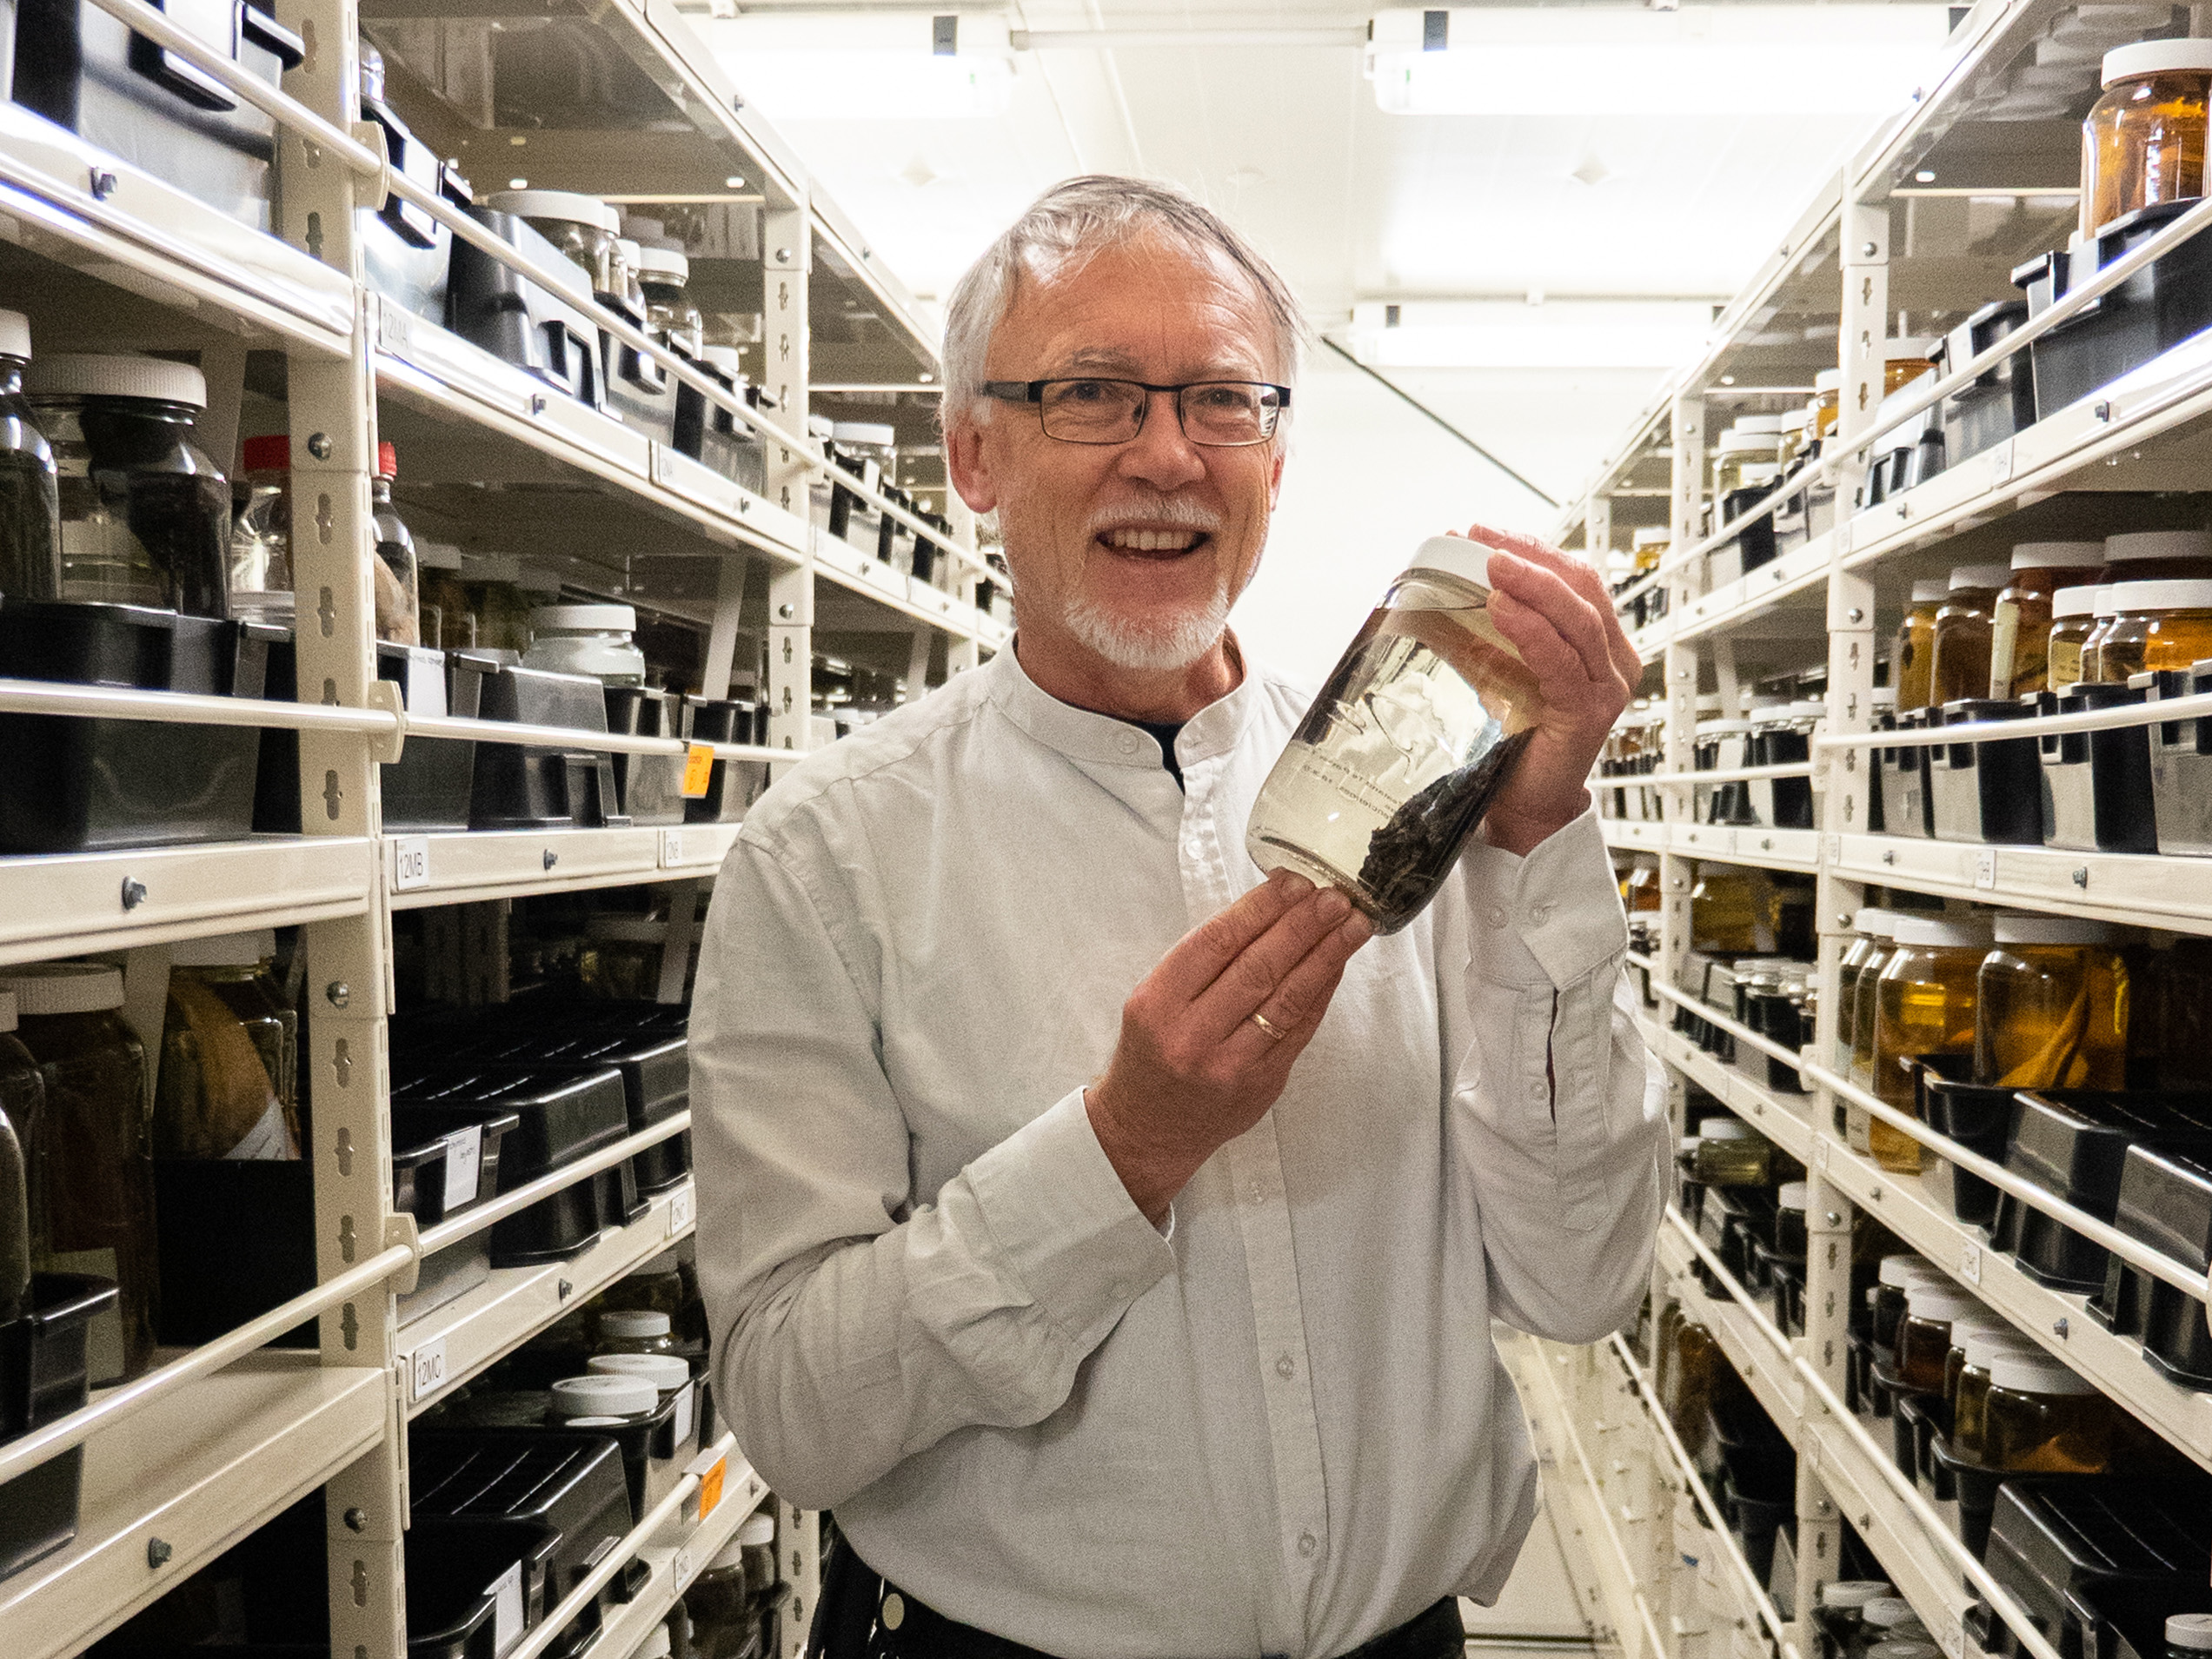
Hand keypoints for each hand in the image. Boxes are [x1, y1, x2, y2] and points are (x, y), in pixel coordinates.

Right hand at [1087, 871, 1371, 1221]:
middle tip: (1334, 895)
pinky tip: (1337, 964)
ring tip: (1352, 923)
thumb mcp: (1154, 1001)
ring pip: (1286, 999)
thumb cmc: (1152, 1051)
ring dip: (1326, 956)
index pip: (1214, 944)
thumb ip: (1203, 962)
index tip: (1293, 882)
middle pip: (1257, 968)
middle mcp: (1191, 1036)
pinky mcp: (1261, 1085)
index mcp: (1157, 1004)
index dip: (1259, 909)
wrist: (1147, 1127)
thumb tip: (1270, 909)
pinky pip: (1300, 1030)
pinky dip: (1322, 992)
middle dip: (1302, 927)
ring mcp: (1229, 1065)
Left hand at [1460, 523, 1640, 855]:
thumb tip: (1443, 587)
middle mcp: (1611, 661)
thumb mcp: (1496, 670)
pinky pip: (1563, 663)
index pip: (1574, 578)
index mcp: (1596, 644)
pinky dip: (1533, 632)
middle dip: (1531, 557)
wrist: (1520, 806)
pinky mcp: (1588, 713)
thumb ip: (1486, 632)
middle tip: (1483, 539)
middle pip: (1581, 589)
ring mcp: (1605, 687)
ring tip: (1492, 565)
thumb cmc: (1513, 740)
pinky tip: (1503, 610)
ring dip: (1532, 586)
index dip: (1533, 549)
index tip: (1485, 532)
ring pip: (1578, 619)